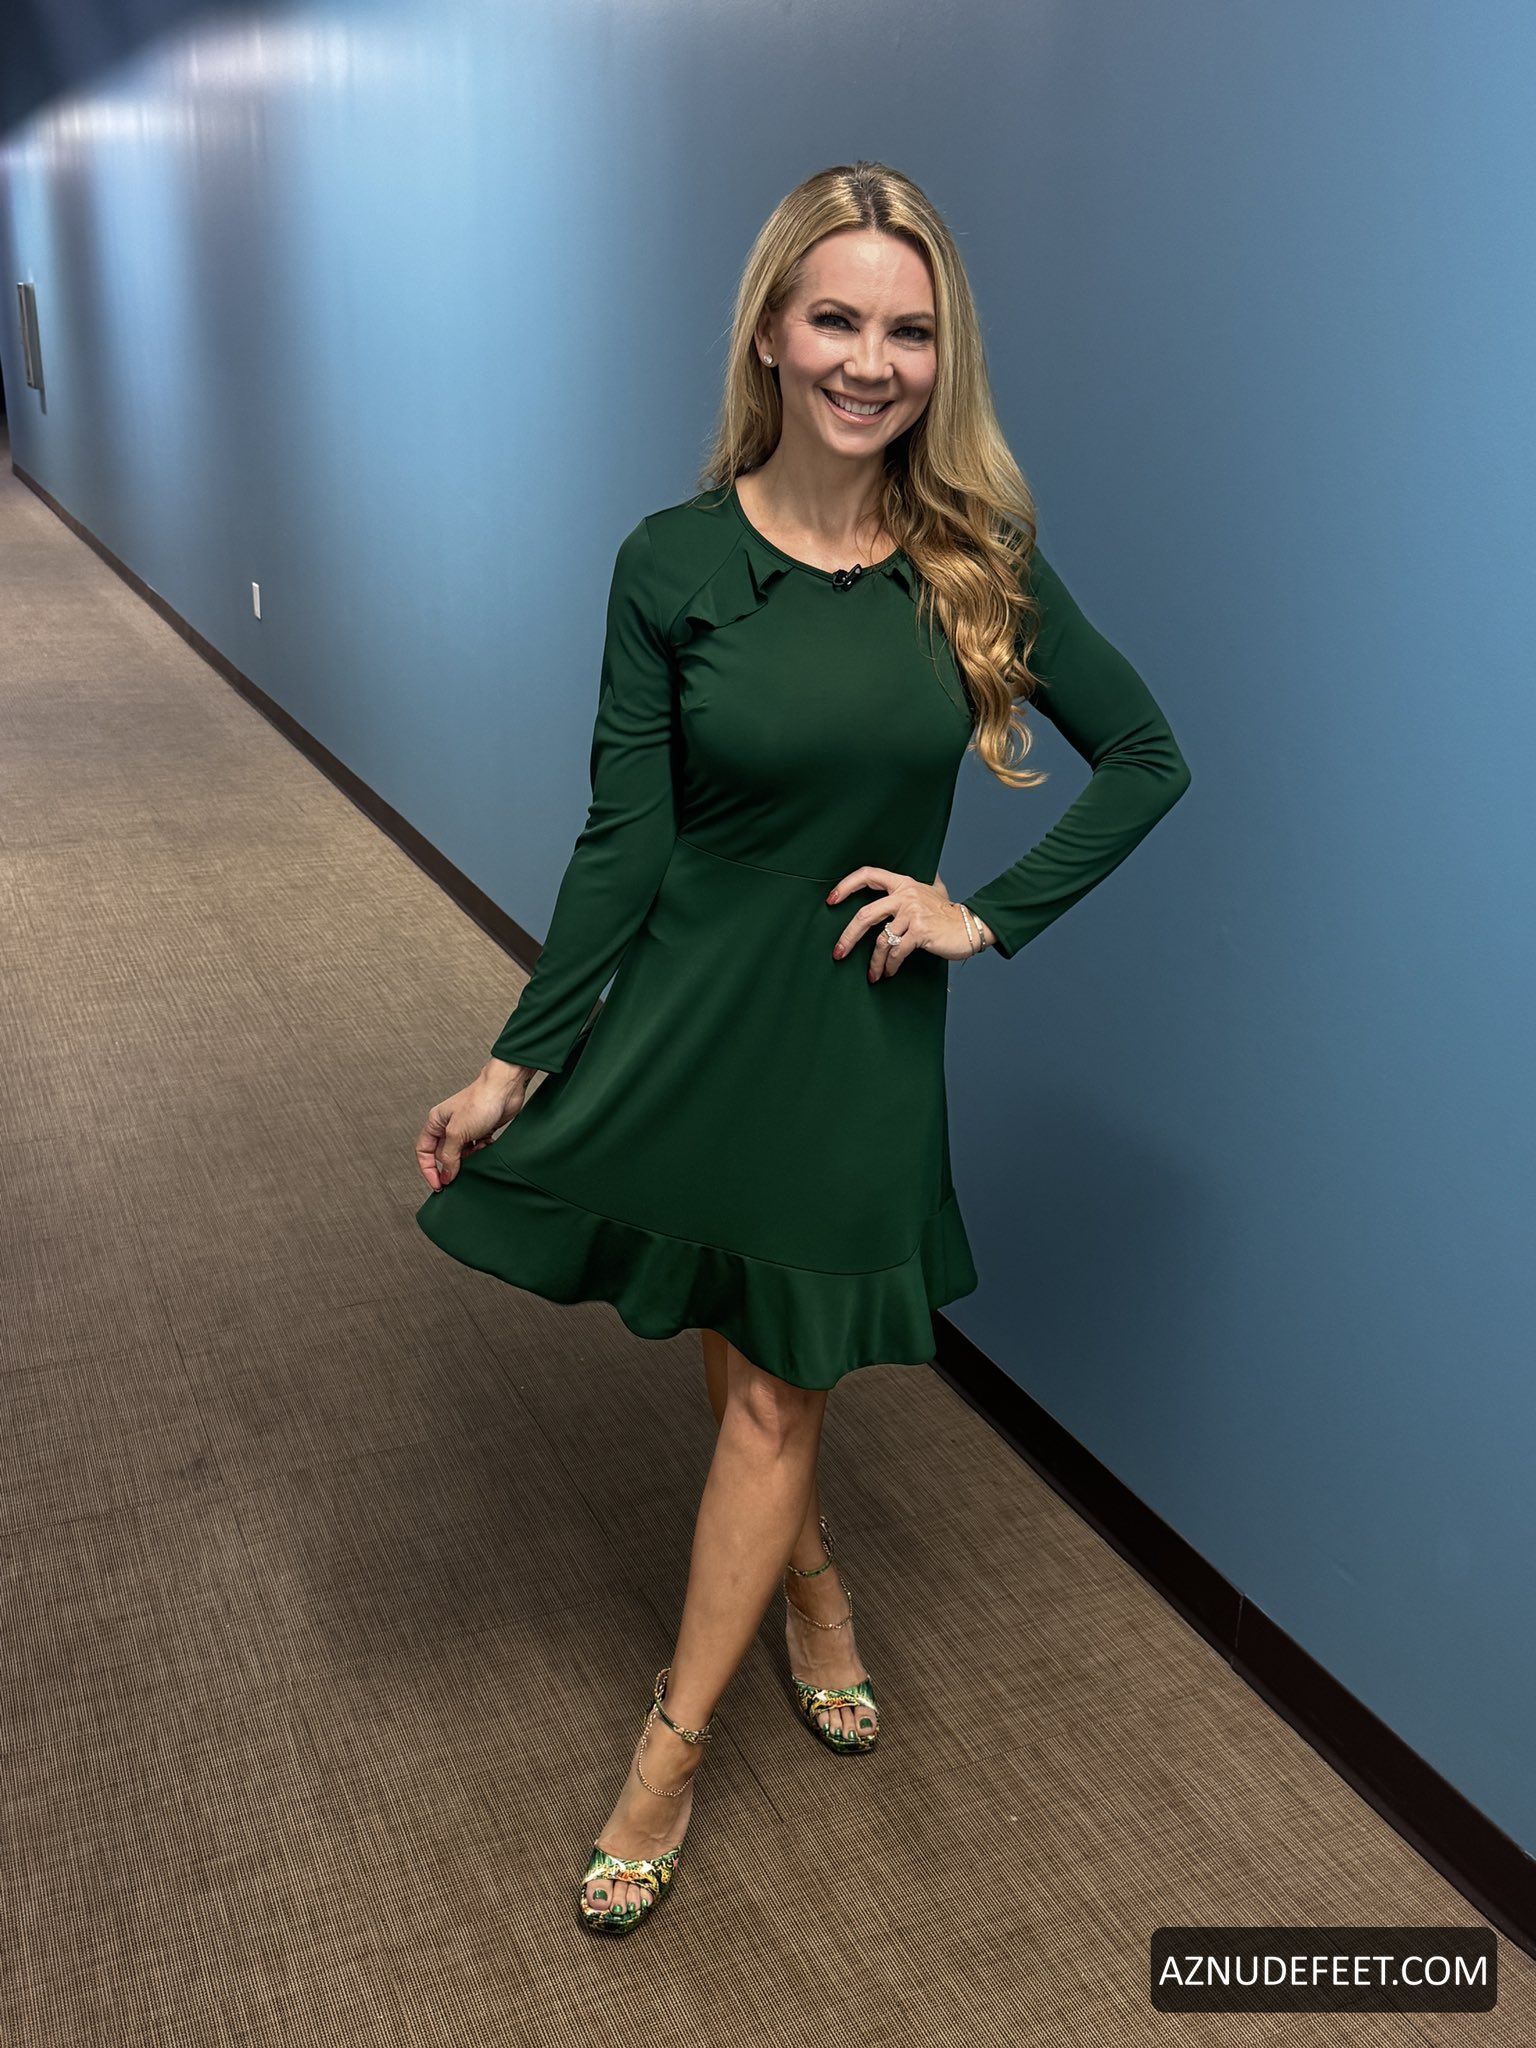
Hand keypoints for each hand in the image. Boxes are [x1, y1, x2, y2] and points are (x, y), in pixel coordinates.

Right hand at [415, 1060, 530, 1191]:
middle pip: (444, 1154)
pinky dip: (482, 1150)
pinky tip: (488, 1143)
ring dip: (471, 1157)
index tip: (439, 1185)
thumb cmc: (479, 1102)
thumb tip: (446, 1176)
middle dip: (455, 1163)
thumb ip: (449, 1157)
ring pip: (462, 1154)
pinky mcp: (480, 1129)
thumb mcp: (458, 1134)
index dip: (428, 1170)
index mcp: (435, 1122)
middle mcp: (448, 1125)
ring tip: (480, 1149)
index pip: (424, 1151)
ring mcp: (465, 1127)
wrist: (505, 1089)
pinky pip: (477, 1148)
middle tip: (464, 1171)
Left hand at [827, 867, 991, 980]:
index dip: (846, 885)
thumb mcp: (934, 890)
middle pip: (865, 915)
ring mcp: (912, 913)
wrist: (971, 926)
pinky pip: (896, 951)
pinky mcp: (920, 931)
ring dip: (874, 962)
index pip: (869, 875)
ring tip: (873, 975)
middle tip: (838, 953)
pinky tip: (889, 972)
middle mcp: (905, 895)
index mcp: (903, 883)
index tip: (831, 900)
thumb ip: (922, 882)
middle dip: (848, 937)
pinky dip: (890, 965)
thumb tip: (924, 873)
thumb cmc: (949, 913)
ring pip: (881, 940)